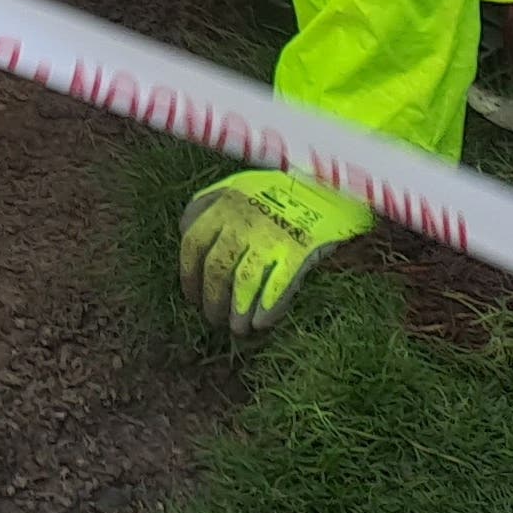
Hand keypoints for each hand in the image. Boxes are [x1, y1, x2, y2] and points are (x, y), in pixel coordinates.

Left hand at [175, 171, 373, 335]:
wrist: (327, 183)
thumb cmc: (279, 189)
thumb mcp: (238, 185)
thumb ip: (212, 205)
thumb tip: (186, 232)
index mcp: (223, 203)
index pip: (192, 244)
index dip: (188, 275)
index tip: (192, 296)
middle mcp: (241, 219)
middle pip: (216, 268)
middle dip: (212, 300)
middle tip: (214, 318)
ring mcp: (269, 236)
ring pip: (243, 282)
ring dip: (237, 311)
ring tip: (237, 329)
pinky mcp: (298, 250)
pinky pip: (278, 286)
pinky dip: (267, 308)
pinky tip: (260, 324)